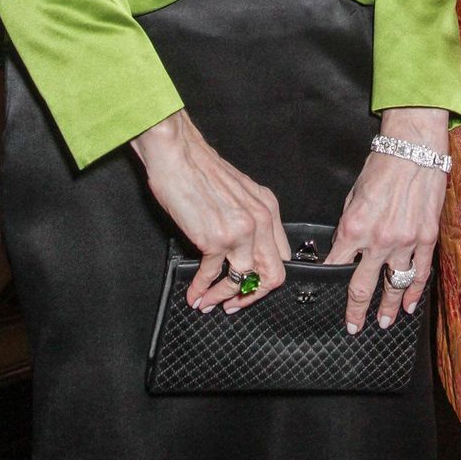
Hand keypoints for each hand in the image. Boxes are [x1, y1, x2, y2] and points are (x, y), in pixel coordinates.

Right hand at [131, 109, 289, 312]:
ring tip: (209, 302)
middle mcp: (260, 220)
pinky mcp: (215, 238)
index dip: (266, 278)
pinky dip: (202, 290)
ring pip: (244, 281)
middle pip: (272, 274)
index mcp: (268, 208)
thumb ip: (248, 219)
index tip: (251, 288)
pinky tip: (194, 293)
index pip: (282, 256)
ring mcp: (240, 230)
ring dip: (224, 297)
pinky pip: (212, 275)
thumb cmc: (201, 171)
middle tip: (235, 304)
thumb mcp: (239, 193)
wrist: (178, 155)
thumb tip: (244, 252)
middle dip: (253, 296)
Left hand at [325, 107, 447, 333]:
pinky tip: (409, 306)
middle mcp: (378, 240)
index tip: (326, 293)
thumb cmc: (382, 165)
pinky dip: (414, 292)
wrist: (413, 148)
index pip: (335, 264)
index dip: (328, 281)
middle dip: (355, 310)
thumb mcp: (354, 194)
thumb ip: (350, 223)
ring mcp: (405, 242)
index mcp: (354, 227)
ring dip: (387, 308)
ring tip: (382, 322)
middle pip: (363, 287)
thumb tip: (346, 245)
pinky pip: (420, 273)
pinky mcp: (426, 238)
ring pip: (394, 286)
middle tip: (353, 326)